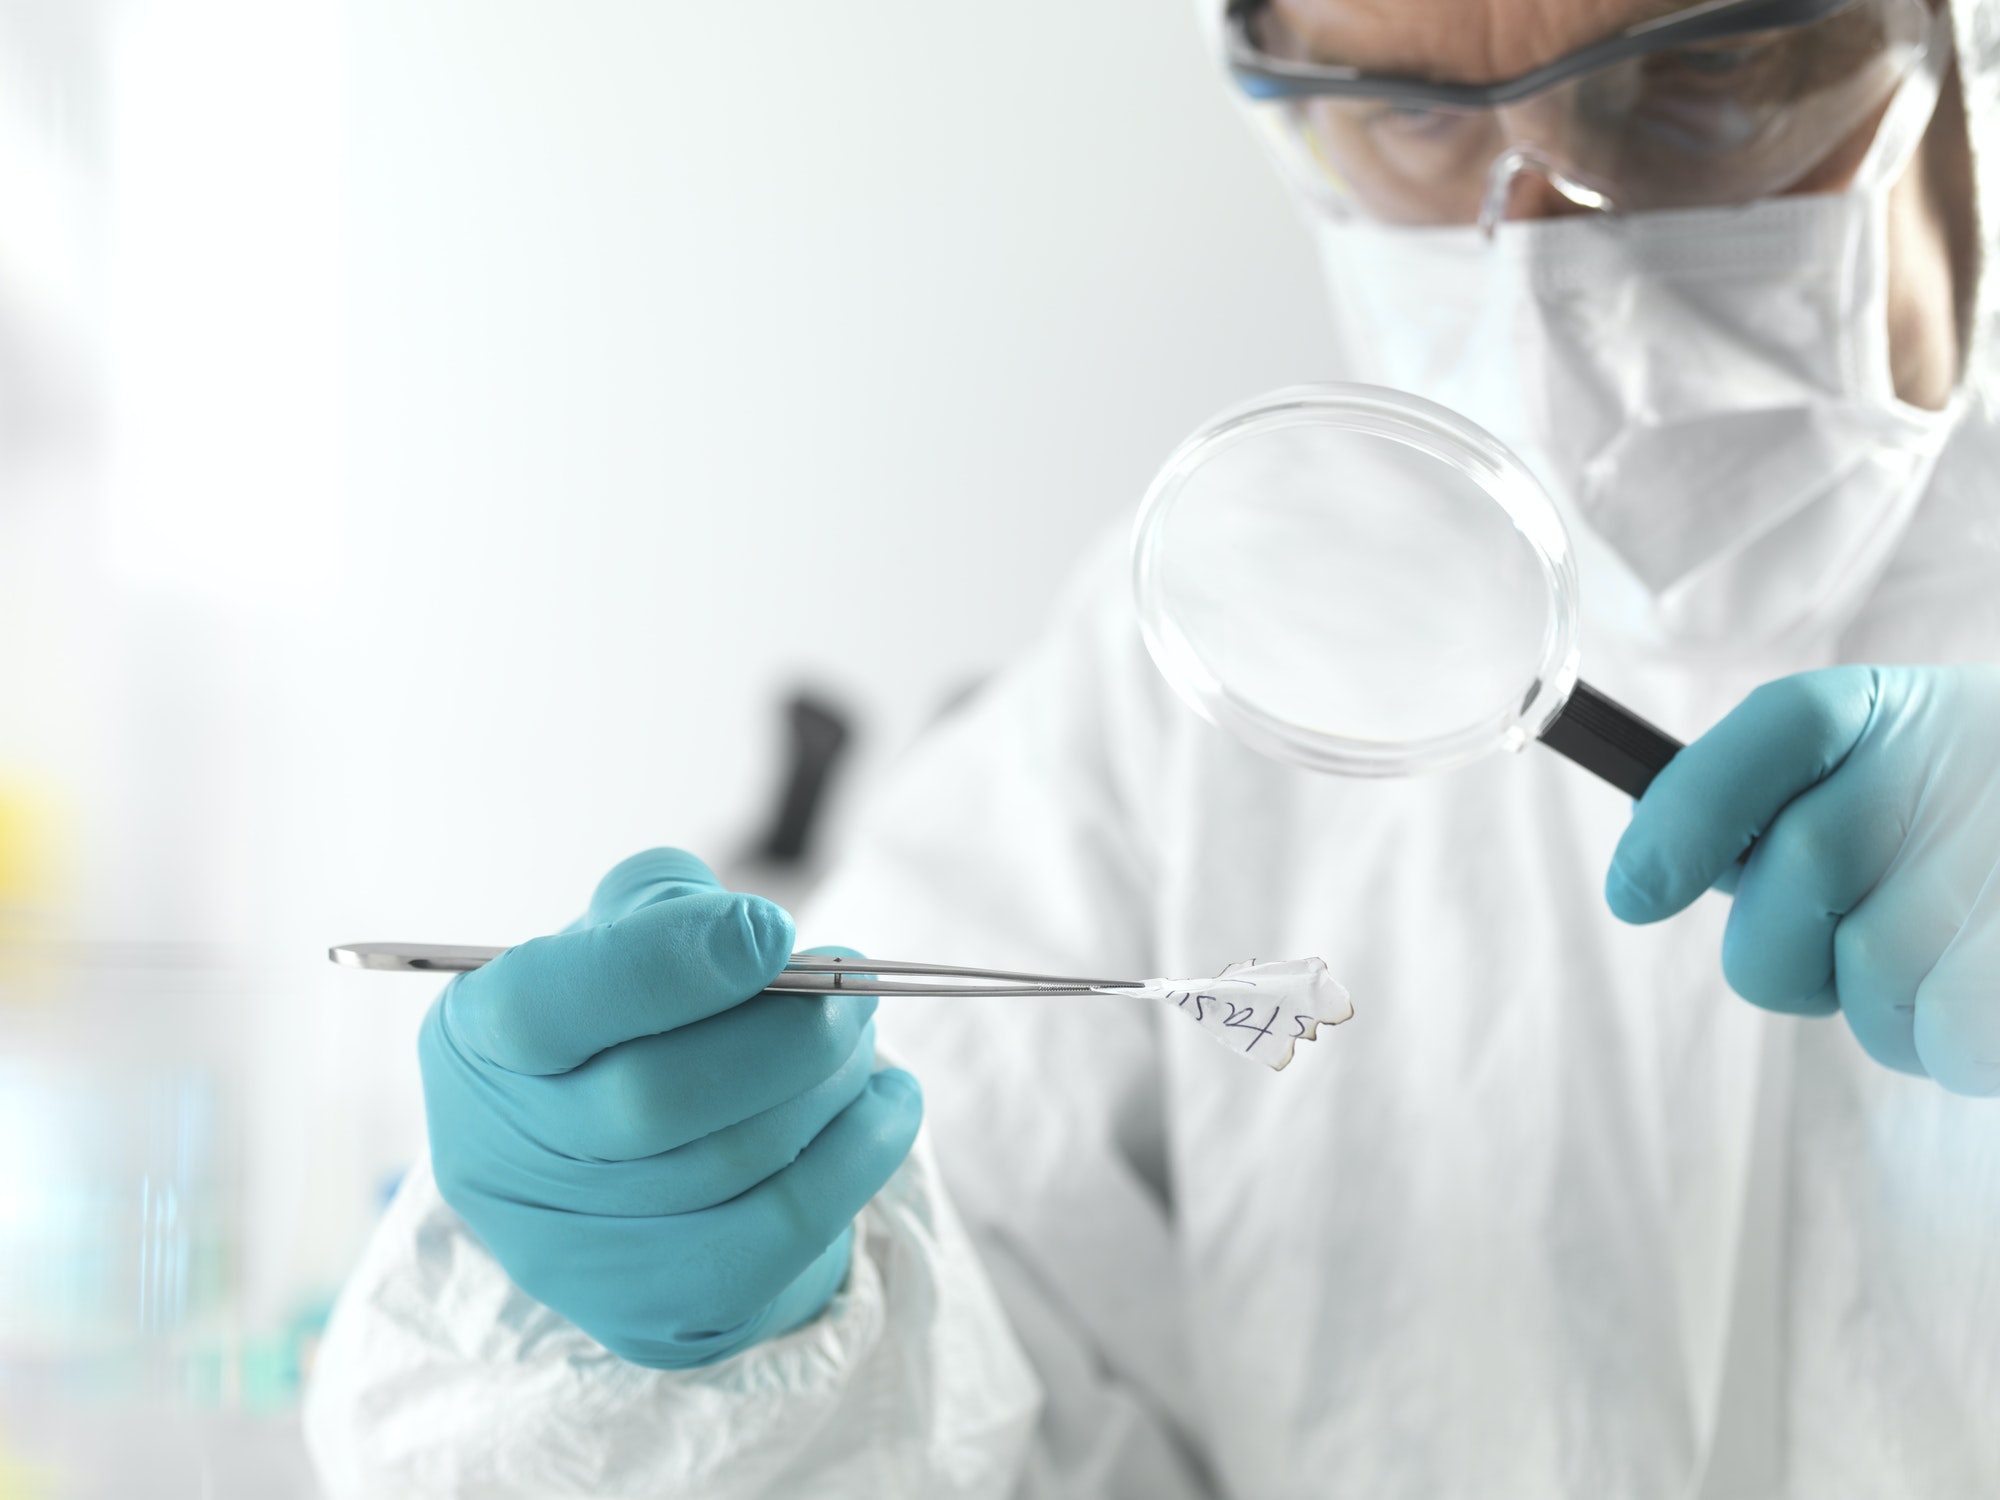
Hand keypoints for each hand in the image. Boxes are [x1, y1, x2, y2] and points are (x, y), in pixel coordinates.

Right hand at [417, 848, 922, 1367]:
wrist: (622, 1166)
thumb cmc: (625, 1019)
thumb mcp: (619, 934)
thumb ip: (666, 905)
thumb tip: (750, 936)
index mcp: (477, 1040)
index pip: (546, 1004)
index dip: (669, 962)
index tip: (773, 930)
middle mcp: (500, 1160)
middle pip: (656, 1099)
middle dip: (787, 1032)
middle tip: (856, 983)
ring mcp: (571, 1255)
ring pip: (736, 1162)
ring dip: (833, 1084)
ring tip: (862, 1037)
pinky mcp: (654, 1316)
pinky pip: (786, 1232)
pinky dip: (862, 1154)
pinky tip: (888, 1104)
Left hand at [1605, 666, 1999, 1096]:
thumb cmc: (1952, 835)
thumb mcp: (1867, 788)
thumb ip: (1762, 815)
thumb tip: (1644, 877)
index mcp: (1895, 711)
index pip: (1785, 723)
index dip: (1692, 809)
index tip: (1630, 895)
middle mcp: (1967, 752)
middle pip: (1803, 865)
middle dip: (1785, 947)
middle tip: (1844, 949)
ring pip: (1874, 980)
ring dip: (1886, 1011)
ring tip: (1950, 961)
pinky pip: (1952, 1040)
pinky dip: (1953, 1047)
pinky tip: (1984, 995)